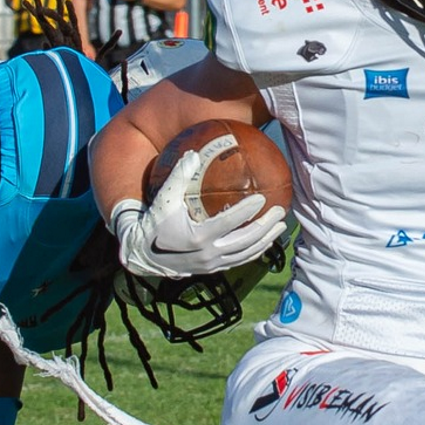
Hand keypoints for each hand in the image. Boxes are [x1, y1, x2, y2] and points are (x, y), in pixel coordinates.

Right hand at [110, 135, 286, 278]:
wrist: (144, 255)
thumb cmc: (154, 224)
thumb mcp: (163, 199)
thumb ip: (179, 177)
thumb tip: (194, 154)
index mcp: (198, 236)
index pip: (229, 222)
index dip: (247, 210)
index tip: (262, 198)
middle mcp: (208, 253)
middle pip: (246, 241)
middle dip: (266, 227)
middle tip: (280, 211)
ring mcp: (212, 264)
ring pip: (247, 254)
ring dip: (266, 240)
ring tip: (281, 227)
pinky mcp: (213, 269)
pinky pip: (240, 261)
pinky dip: (255, 251)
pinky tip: (265, 241)